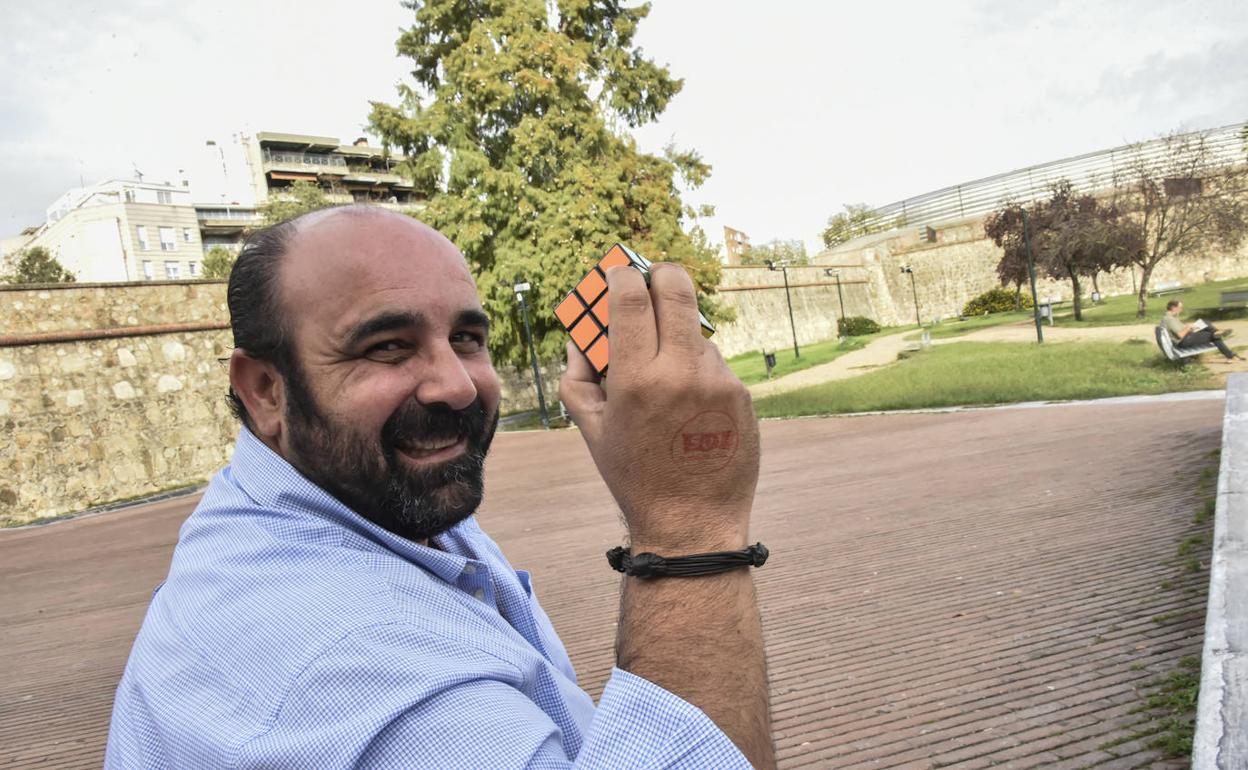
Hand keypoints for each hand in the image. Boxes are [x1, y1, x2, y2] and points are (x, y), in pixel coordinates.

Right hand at [560, 263, 759, 551]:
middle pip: (676, 288)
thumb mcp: (591, 430)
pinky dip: (698, 368)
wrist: (692, 521)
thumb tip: (581, 336)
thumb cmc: (635, 477)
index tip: (618, 272)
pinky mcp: (742, 393)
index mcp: (636, 380)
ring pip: (696, 330)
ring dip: (678, 334)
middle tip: (651, 278)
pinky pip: (715, 362)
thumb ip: (577, 376)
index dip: (622, 275)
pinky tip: (689, 402)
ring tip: (666, 373)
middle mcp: (680, 372)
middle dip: (660, 274)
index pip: (631, 298)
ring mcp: (717, 381)